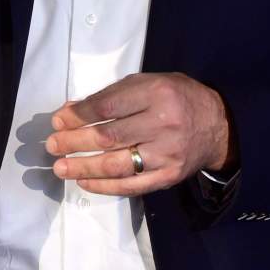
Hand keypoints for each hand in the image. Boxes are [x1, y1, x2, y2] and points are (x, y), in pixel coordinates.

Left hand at [45, 72, 236, 196]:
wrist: (218, 125)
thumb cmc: (176, 97)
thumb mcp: (147, 83)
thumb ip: (111, 95)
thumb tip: (71, 110)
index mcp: (155, 93)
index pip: (107, 106)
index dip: (78, 115)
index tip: (57, 121)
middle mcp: (162, 123)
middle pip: (109, 136)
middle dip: (74, 141)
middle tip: (51, 145)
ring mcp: (166, 153)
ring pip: (117, 164)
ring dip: (84, 167)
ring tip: (60, 167)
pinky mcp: (169, 176)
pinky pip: (132, 185)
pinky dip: (105, 186)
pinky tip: (85, 182)